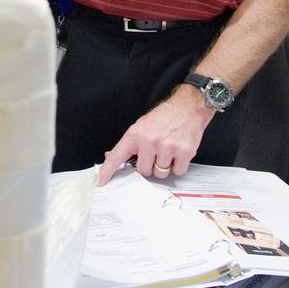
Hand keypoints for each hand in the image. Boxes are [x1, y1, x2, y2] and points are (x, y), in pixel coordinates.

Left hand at [97, 87, 213, 185]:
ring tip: (168, 151)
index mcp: (135, 134)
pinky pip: (177, 171)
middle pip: (143, 171)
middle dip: (149, 165)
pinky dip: (178, 166)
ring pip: (160, 173)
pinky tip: (178, 153)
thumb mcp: (141, 125)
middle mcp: (149, 141)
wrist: (187, 107)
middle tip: (155, 153)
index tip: (101, 181)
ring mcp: (167, 147)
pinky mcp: (184, 152)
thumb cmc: (164, 117)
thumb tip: (112, 156)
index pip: (117, 155)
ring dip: (164, 167)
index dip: (107, 170)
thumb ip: (129, 143)